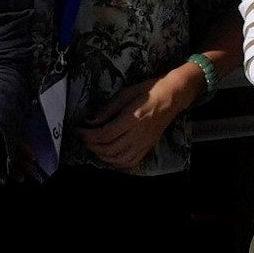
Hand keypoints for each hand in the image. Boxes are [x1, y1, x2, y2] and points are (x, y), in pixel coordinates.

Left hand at [77, 66, 199, 169]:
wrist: (174, 95)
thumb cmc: (150, 90)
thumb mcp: (126, 93)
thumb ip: (108, 109)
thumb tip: (90, 122)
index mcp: (133, 119)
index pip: (104, 135)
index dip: (87, 135)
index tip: (79, 130)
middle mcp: (139, 134)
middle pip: (108, 149)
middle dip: (91, 145)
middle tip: (85, 138)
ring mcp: (145, 142)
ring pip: (118, 159)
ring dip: (102, 155)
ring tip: (95, 147)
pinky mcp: (148, 146)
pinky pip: (130, 162)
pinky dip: (117, 162)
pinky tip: (111, 155)